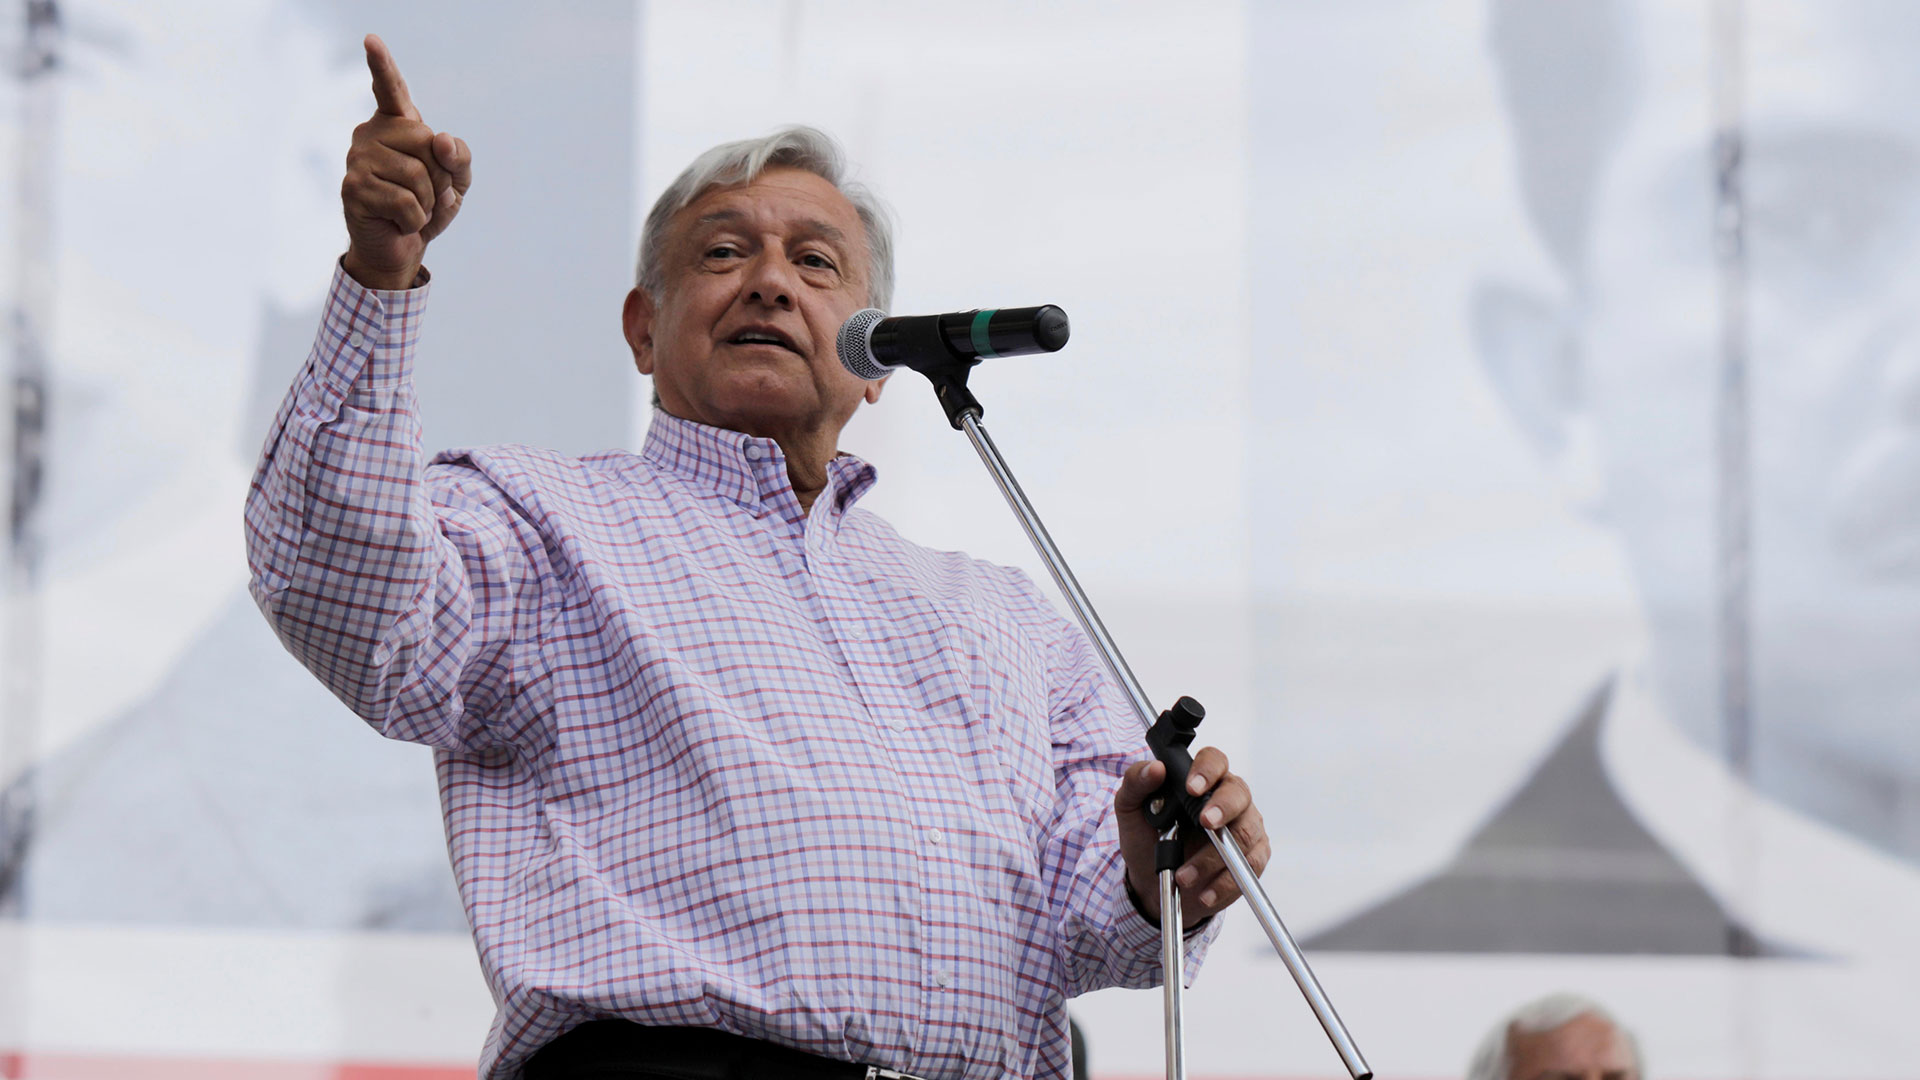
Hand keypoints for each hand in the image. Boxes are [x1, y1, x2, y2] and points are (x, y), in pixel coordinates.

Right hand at [340, 34, 471, 289]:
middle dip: (441, 176)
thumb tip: (443, 140)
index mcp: (396, 125)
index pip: (389, 89)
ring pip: (418, 176)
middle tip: (425, 193)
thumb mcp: (457, 181)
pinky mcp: (353, 188)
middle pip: (427, 142)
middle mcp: (370, 134)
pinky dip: (415, 220)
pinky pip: (406, 203)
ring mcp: (357, 159)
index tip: (371, 39)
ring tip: (412, 209)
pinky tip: (400, 222)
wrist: (401, 248)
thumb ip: (460, 158)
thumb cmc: (427, 206)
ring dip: (428, 202)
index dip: (382, 64)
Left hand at [1114, 747, 1269, 924]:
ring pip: (1243, 835)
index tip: (1192, 788)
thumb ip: (1136, 782)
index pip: (1215, 761)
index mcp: (1203, 780)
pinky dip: (1223, 884)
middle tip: (1205, 823)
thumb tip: (1155, 768)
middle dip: (1223, 808)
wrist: (1153, 882)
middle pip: (1239, 794)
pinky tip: (1203, 893)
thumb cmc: (1146, 838)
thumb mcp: (1130, 808)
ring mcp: (1245, 828)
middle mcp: (1229, 799)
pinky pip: (1247, 869)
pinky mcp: (1252, 859)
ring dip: (1212, 859)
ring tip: (1185, 875)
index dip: (1207, 770)